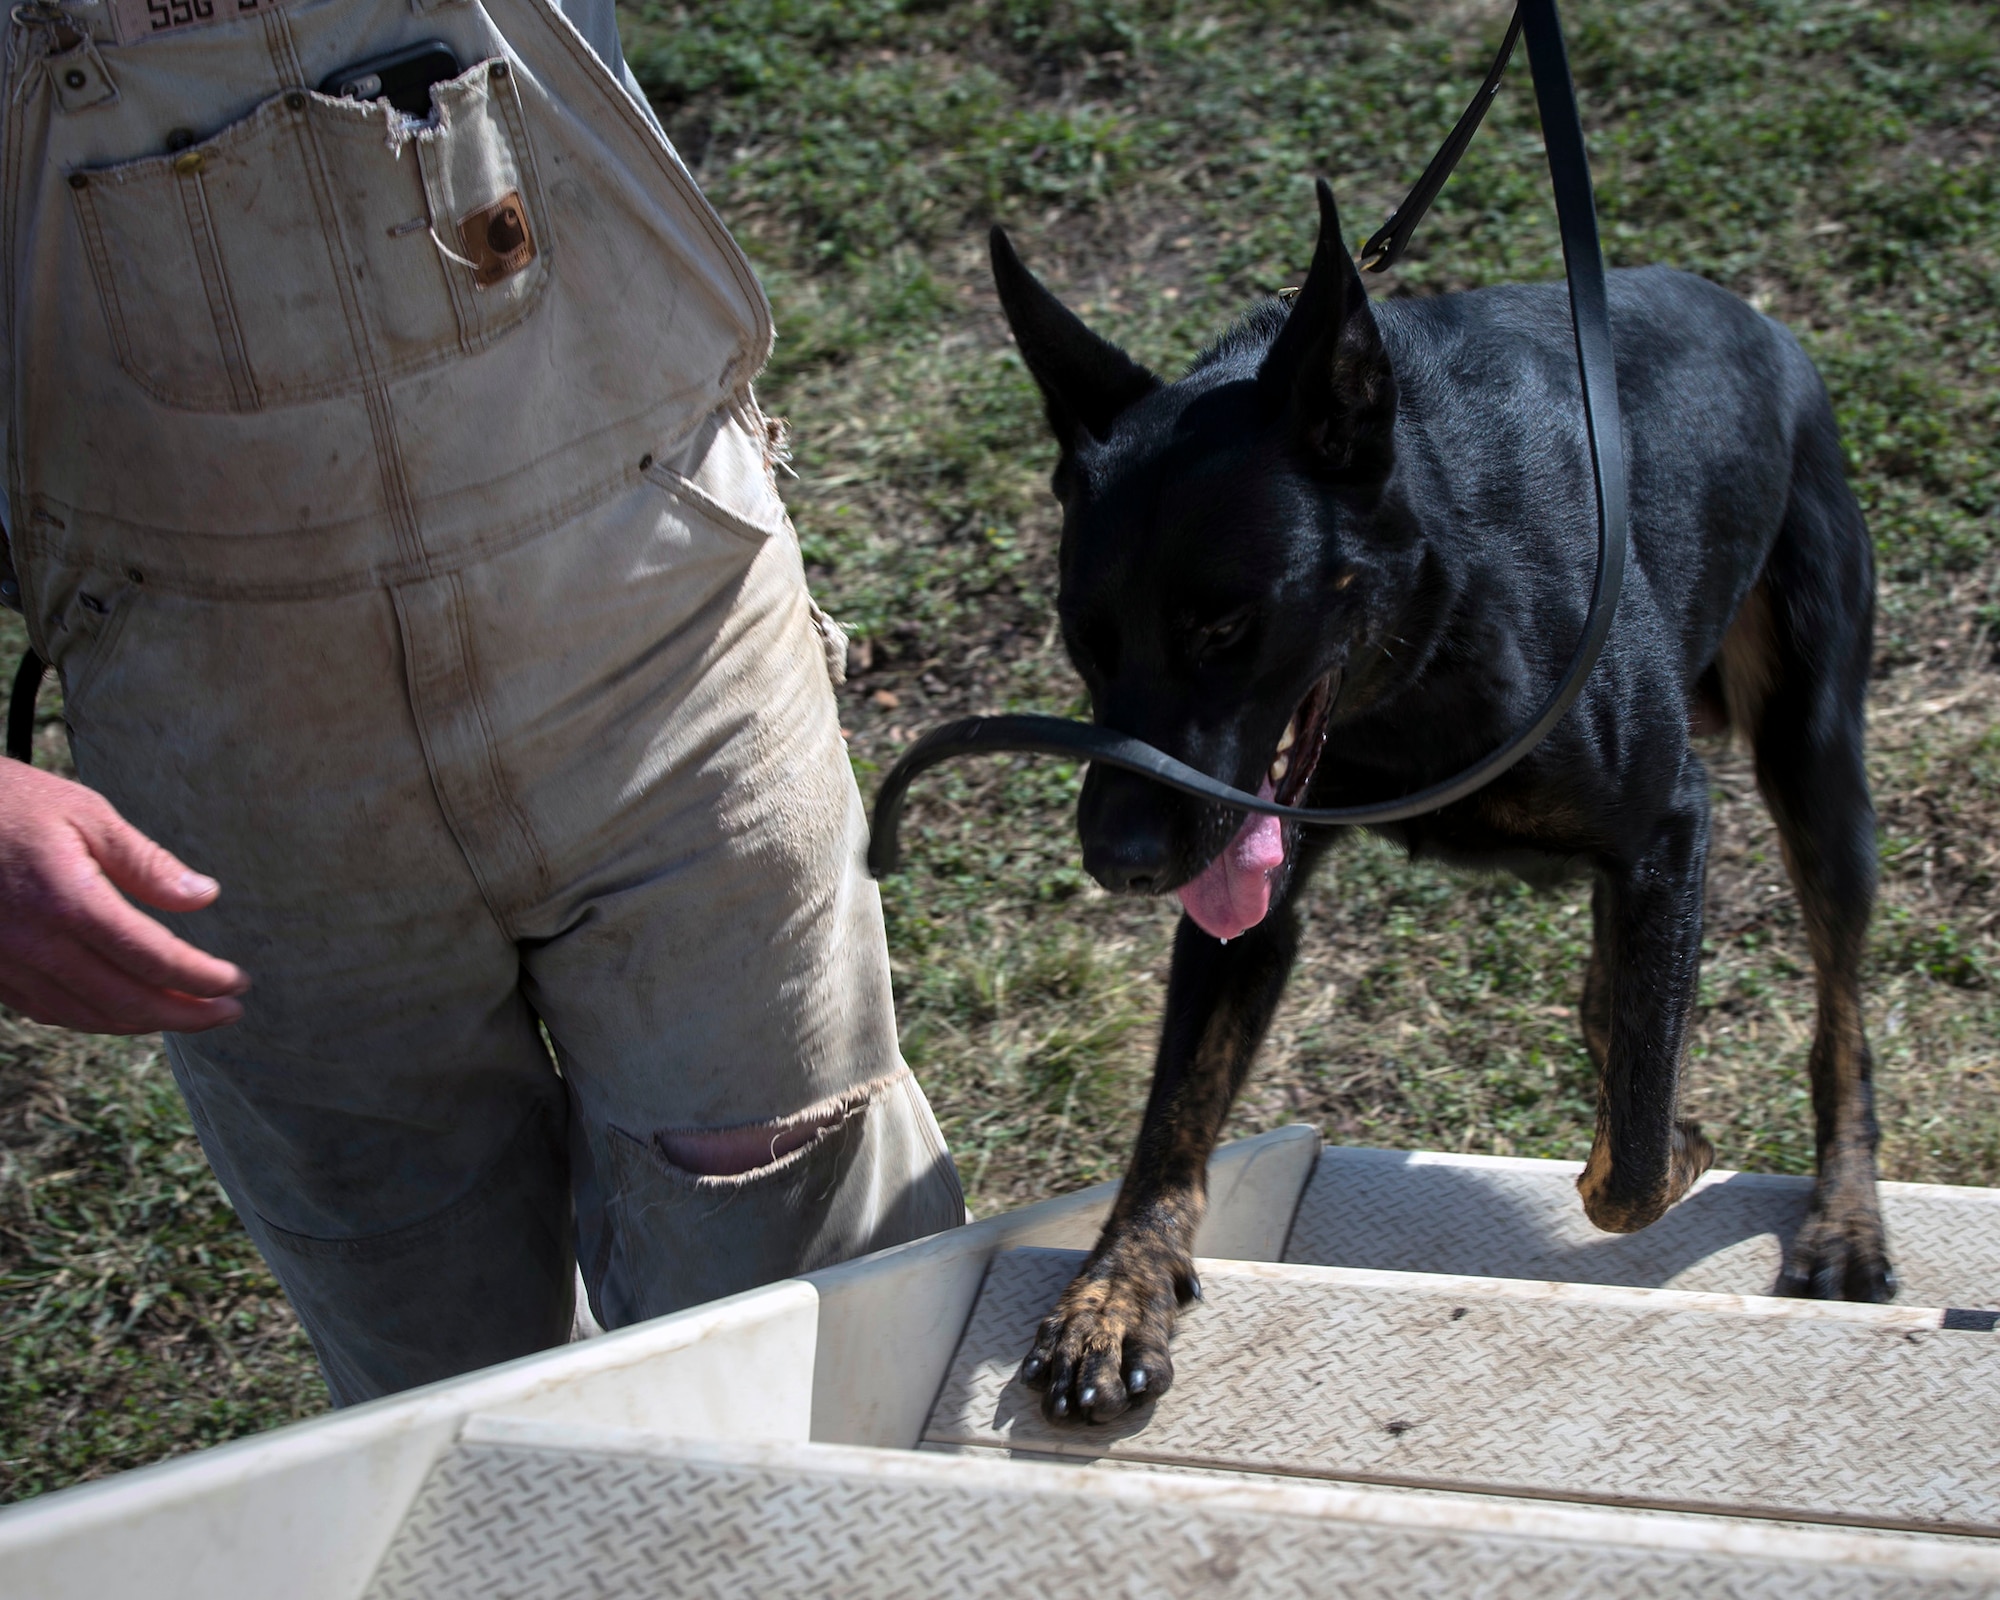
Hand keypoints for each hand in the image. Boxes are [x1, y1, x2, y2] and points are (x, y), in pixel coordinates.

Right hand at [0, 759, 247, 1032]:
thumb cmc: (9, 803)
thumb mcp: (85, 813)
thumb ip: (146, 863)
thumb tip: (205, 896)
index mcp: (67, 901)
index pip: (153, 959)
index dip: (202, 978)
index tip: (238, 982)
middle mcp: (34, 943)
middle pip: (126, 1001)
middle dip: (186, 1015)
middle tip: (230, 1013)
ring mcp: (5, 964)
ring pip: (87, 1016)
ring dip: (143, 1023)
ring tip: (189, 1016)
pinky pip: (48, 1011)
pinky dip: (95, 1019)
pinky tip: (125, 1012)